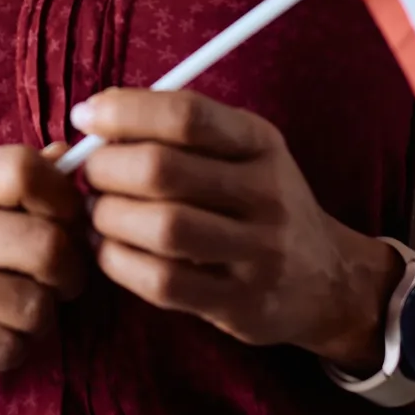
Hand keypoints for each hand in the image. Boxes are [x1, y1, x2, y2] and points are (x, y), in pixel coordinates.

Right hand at [0, 144, 89, 382]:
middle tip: (60, 283)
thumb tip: (70, 153)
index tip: (69, 226)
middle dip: (71, 275)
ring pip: (33, 308)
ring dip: (42, 319)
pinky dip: (14, 350)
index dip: (67, 201)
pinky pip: (6, 349)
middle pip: (46, 248)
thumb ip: (21, 179)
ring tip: (21, 311)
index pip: (24, 171)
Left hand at [71, 88, 395, 369]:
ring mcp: (258, 253)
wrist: (327, 278)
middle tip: (91, 174)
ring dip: (108, 218)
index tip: (87, 115)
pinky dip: (119, 262)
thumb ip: (178, 129)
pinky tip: (110, 250)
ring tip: (98, 214)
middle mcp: (265, 194)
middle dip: (106, 168)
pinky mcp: (241, 304)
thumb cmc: (258, 201)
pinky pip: (163, 282)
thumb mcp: (242, 150)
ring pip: (161, 228)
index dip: (125, 111)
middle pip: (163, 171)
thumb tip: (93, 114)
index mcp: (260, 143)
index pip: (187, 115)